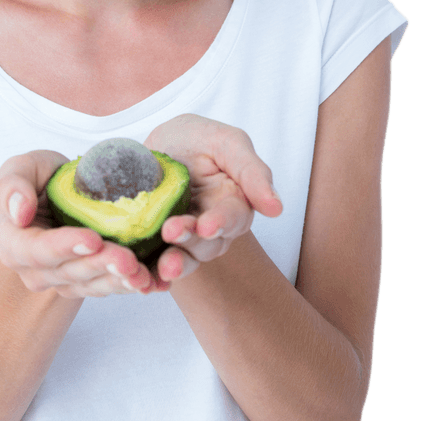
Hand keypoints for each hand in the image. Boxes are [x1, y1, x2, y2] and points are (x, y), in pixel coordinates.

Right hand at [0, 150, 157, 297]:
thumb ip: (11, 186)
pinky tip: (152, 282)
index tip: (93, 239)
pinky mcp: (88, 284)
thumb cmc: (39, 178)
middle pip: (70, 272)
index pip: (37, 251)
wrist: (64, 191)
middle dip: (100, 266)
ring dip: (119, 281)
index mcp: (15, 244)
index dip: (65, 247)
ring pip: (92, 285)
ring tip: (142, 274)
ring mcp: (63, 280)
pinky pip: (109, 287)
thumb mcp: (21, 168)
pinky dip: (131, 285)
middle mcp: (36, 271)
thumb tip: (18, 213)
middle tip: (127, 259)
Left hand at [144, 114, 282, 289]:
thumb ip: (252, 171)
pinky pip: (156, 264)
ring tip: (162, 265)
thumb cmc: (198, 139)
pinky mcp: (158, 246)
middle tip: (171, 231)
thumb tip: (276, 208)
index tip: (207, 225)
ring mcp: (185, 239)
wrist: (158, 145)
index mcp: (234, 203)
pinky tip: (143, 281)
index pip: (233, 218)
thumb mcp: (226, 142)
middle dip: (191, 241)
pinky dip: (150, 275)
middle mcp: (212, 227)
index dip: (221, 222)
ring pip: (186, 258)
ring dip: (175, 262)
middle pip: (208, 244)